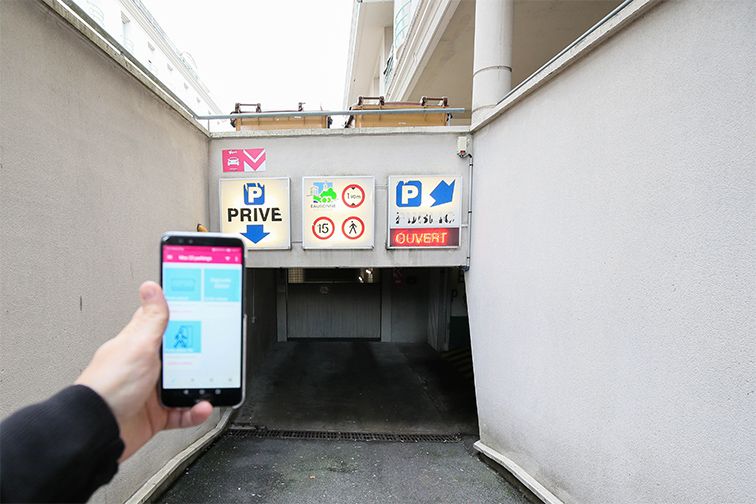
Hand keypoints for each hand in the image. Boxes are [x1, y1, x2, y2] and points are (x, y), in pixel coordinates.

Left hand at [75, 281, 212, 460]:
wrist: (96, 431)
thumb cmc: (109, 387)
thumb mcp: (138, 346)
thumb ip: (151, 319)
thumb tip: (151, 288)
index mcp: (138, 344)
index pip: (163, 322)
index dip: (182, 315)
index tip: (202, 311)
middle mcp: (145, 366)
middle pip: (180, 354)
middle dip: (199, 355)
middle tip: (212, 352)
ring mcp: (150, 391)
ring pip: (184, 384)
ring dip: (200, 386)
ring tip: (210, 384)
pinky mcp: (156, 415)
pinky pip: (182, 412)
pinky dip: (194, 411)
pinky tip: (201, 407)